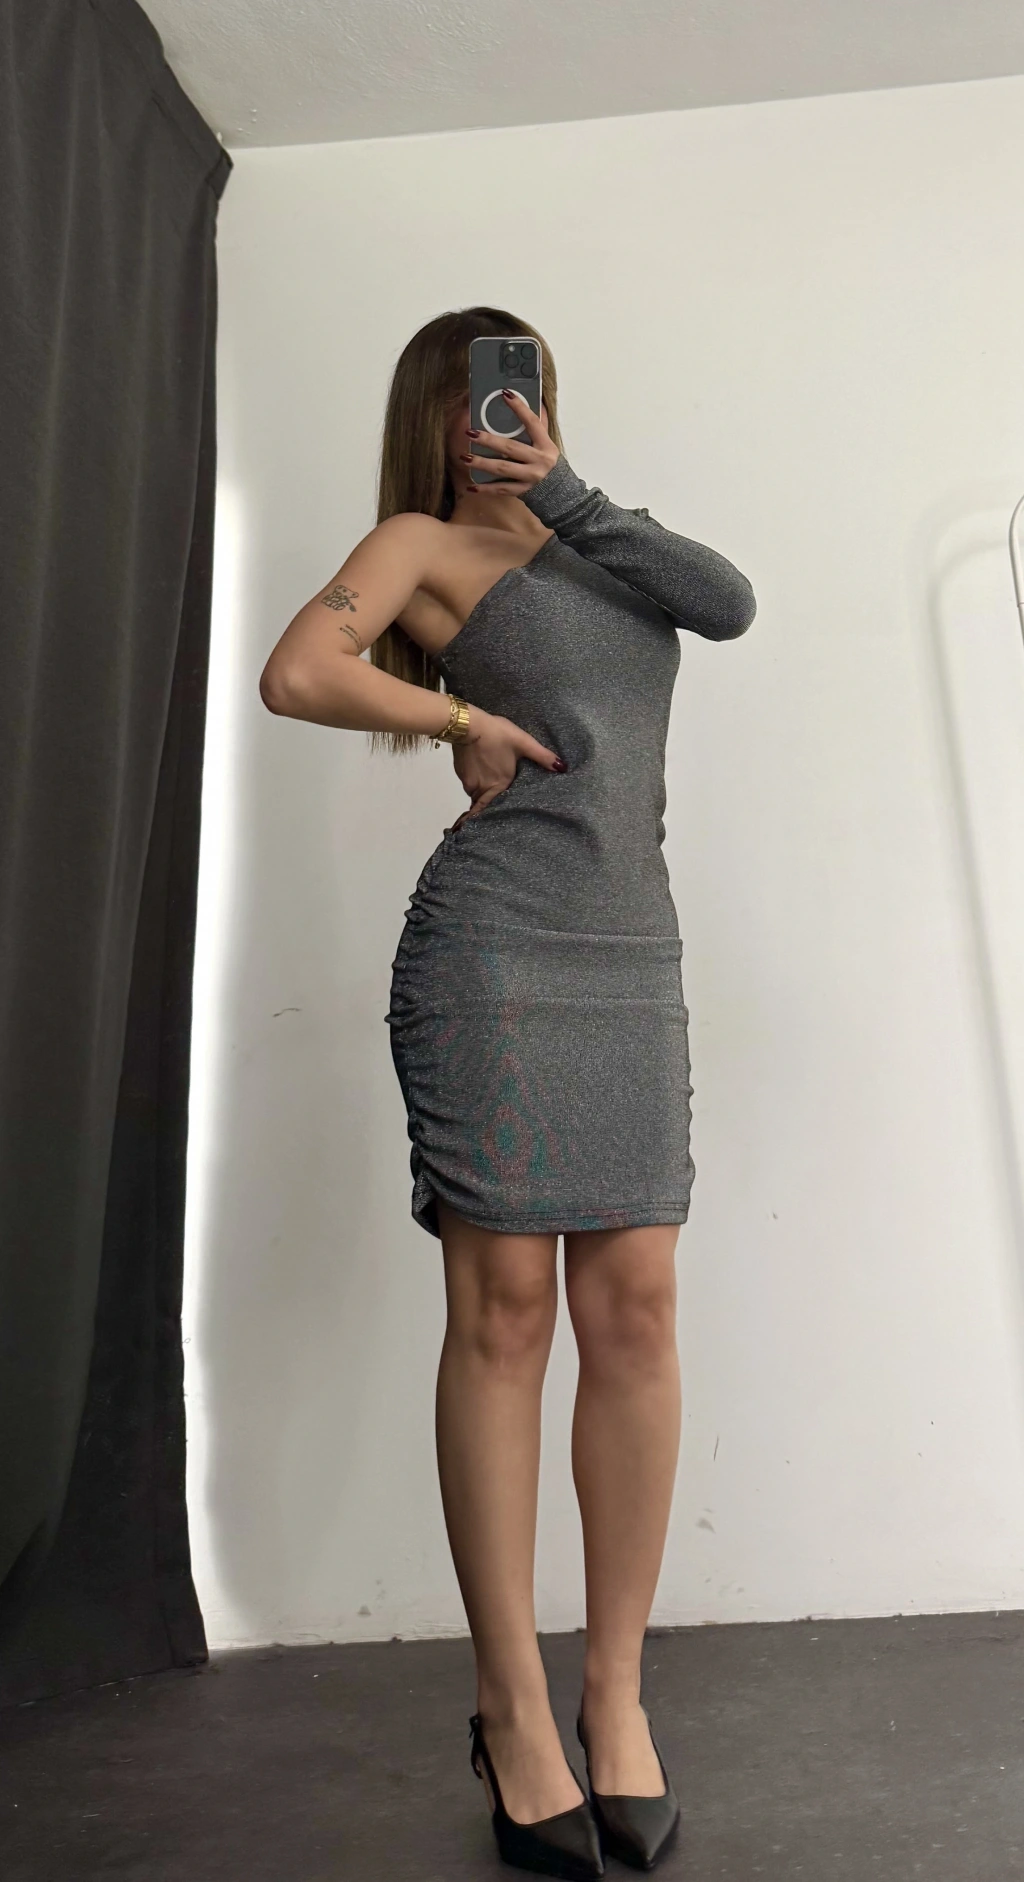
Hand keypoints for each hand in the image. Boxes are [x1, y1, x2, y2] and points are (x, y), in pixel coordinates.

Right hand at [450, 705, 564, 823]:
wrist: (468, 724)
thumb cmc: (498, 734)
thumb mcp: (523, 742)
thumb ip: (542, 756)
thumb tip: (563, 768)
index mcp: (499, 785)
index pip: (494, 809)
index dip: (494, 818)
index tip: (495, 825)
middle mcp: (482, 788)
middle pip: (485, 803)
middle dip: (488, 806)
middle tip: (493, 810)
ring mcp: (469, 782)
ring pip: (476, 793)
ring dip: (482, 791)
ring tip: (489, 784)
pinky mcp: (460, 773)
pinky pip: (469, 783)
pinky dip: (475, 781)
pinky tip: (479, 771)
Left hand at [462, 388, 559, 497]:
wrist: (559, 492)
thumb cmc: (548, 462)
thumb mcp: (547, 444)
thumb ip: (537, 427)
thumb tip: (532, 400)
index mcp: (545, 445)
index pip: (532, 423)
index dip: (519, 408)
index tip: (505, 394)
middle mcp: (539, 461)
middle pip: (511, 448)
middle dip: (489, 440)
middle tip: (470, 432)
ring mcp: (530, 477)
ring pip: (503, 468)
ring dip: (482, 463)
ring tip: (465, 457)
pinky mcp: (523, 491)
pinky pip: (501, 489)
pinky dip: (486, 489)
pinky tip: (471, 486)